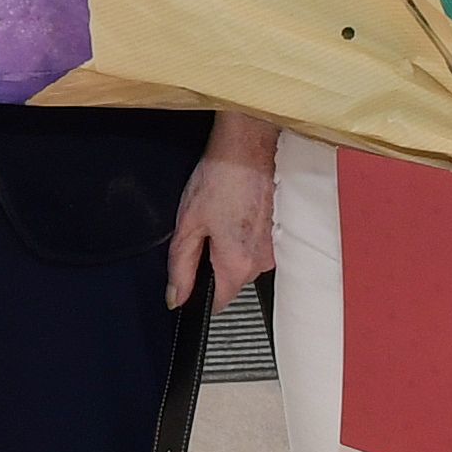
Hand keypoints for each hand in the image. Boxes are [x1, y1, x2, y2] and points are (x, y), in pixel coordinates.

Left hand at [168, 144, 277, 307]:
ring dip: (225, 249)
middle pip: (229, 282)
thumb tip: (176, 297)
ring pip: (240, 264)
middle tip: (200, 232)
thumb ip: (180, 267)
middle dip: (210, 265)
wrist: (247, 149)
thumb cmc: (220, 179)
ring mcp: (271, 248)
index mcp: (238, 264)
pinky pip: (251, 248)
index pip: (218, 303)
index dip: (198, 293)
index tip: (188, 276)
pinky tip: (230, 213)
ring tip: (217, 218)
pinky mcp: (274, 234)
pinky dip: (238, 236)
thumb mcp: (187, 225)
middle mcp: (260, 262)